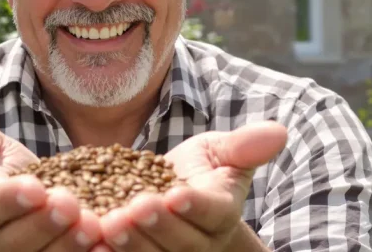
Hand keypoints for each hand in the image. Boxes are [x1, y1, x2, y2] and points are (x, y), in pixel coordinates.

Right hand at [0, 114, 101, 251]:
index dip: (11, 199)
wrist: (31, 212)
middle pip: (19, 241)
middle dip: (45, 224)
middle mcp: (2, 242)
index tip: (35, 187)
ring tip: (94, 226)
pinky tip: (109, 245)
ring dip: (70, 245)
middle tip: (70, 205)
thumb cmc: (11, 177)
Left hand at [96, 121, 287, 251]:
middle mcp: (199, 243)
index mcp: (220, 214)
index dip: (194, 205)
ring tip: (108, 224)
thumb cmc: (200, 173)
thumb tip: (279, 131)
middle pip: (180, 241)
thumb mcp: (220, 152)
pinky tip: (91, 243)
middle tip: (134, 209)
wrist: (171, 197)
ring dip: (130, 244)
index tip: (176, 193)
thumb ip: (244, 145)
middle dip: (156, 226)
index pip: (211, 212)